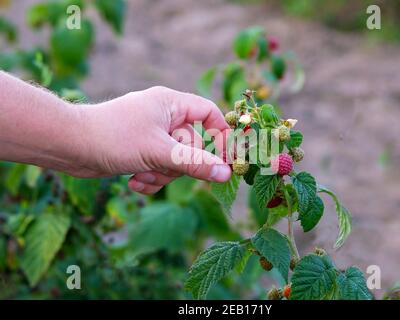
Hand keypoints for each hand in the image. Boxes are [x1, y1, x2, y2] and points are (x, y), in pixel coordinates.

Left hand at [77, 86, 230, 193]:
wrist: (69, 146)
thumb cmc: (114, 137)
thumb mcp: (159, 152)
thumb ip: (195, 163)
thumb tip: (226, 173)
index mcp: (170, 104)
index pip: (209, 113)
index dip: (221, 135)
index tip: (226, 159)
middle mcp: (163, 116)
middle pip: (192, 145)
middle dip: (178, 164)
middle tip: (165, 169)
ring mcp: (151, 134)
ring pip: (175, 160)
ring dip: (161, 175)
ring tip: (141, 176)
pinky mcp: (140, 150)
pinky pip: (158, 167)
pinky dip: (150, 178)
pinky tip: (133, 182)